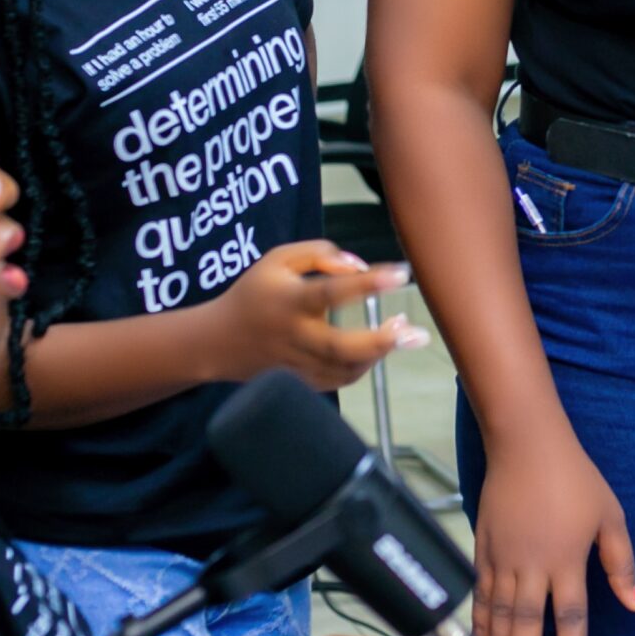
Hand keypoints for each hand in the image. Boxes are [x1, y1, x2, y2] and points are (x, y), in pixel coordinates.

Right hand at [207, 242, 422, 389]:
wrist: (218, 341)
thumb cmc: (256, 292)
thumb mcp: (279, 259)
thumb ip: (321, 253)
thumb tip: (360, 266)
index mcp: (289, 300)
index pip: (332, 291)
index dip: (369, 283)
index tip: (402, 274)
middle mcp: (294, 336)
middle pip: (342, 347)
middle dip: (383, 341)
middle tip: (416, 331)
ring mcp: (297, 364)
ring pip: (346, 369)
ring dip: (380, 354)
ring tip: (403, 333)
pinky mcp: (301, 382)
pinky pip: (341, 381)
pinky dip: (365, 366)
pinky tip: (379, 348)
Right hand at [475, 430, 634, 635]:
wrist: (526, 442)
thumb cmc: (574, 477)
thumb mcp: (610, 515)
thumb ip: (621, 564)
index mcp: (567, 559)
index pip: (571, 616)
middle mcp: (533, 564)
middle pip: (527, 622)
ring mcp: (504, 556)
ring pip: (499, 612)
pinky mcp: (483, 546)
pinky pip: (480, 592)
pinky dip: (480, 619)